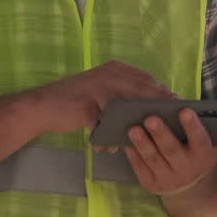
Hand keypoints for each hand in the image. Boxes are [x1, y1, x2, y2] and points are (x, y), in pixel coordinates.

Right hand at [25, 61, 174, 135]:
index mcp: (115, 69)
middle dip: (155, 108)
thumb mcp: (102, 93)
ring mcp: (98, 88)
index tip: (175, 107)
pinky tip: (109, 148)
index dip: (162, 93)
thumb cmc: (76, 103)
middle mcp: (109, 73)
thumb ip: (124, 95)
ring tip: (139, 139)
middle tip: (167, 124)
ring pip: (126, 107)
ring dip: (133, 125)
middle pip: (142, 90)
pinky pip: (105, 125)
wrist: (42, 107)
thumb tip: (153, 106)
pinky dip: (107, 137)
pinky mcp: (87, 105)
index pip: (147, 79)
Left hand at [124, 108, 216, 195]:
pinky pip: (140, 169)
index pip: (199, 141)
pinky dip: (133, 155)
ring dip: (142, 144)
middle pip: (171, 150)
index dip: (192, 126)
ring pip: (153, 159)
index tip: (185, 110)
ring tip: (133, 128)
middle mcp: (186, 170)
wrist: (189, 189)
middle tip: (150, 117)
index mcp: (202, 157)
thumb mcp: (216, 146)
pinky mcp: (151, 184)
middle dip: (161, 134)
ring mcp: (167, 179)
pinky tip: (126, 141)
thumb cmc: (200, 157)